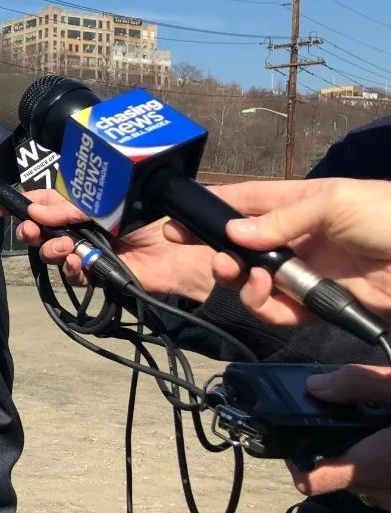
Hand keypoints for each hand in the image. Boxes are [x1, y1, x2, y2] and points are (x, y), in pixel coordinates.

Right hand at [0, 189, 216, 301]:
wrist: (184, 251)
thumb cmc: (155, 218)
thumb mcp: (110, 203)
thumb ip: (73, 208)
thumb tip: (36, 210)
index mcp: (85, 204)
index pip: (47, 201)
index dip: (24, 203)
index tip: (2, 205)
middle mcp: (83, 227)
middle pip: (43, 229)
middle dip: (31, 229)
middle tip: (31, 229)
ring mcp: (88, 251)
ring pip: (53, 253)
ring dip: (51, 249)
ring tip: (63, 247)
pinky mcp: (97, 274)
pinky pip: (73, 274)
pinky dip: (71, 268)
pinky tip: (77, 261)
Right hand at [165, 178, 390, 325]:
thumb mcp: (335, 202)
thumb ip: (282, 219)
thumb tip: (236, 232)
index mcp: (297, 203)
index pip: (243, 203)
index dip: (210, 211)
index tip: (177, 223)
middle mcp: (296, 237)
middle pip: (240, 249)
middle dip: (222, 257)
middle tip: (221, 265)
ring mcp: (305, 270)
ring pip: (253, 283)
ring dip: (243, 286)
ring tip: (251, 283)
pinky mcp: (317, 301)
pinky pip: (279, 310)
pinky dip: (269, 309)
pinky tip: (274, 299)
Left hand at [289, 364, 390, 509]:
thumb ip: (361, 384)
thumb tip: (315, 386)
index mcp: (374, 465)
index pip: (311, 481)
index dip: (294, 460)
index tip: (292, 435)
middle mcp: (384, 492)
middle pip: (335, 475)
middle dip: (335, 447)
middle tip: (350, 418)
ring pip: (362, 481)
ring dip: (361, 457)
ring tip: (378, 426)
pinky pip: (384, 485)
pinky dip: (383, 465)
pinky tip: (390, 441)